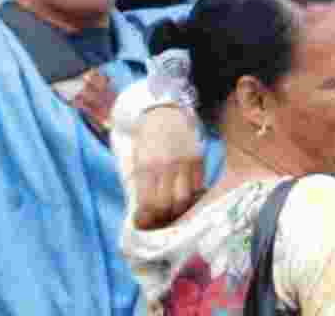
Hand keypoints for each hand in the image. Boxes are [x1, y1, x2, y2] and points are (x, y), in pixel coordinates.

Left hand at [131, 106, 203, 228]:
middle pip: (168, 205)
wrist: (164, 110)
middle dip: (161, 219)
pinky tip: (186, 200)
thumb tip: (142, 213)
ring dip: (178, 211)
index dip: (145, 220)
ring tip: (172, 213)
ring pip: (185, 200)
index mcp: (146, 166)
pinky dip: (192, 198)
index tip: (142, 224)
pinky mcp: (199, 159)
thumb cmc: (146, 137)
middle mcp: (167, 165)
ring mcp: (185, 162)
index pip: (148, 204)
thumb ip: (139, 184)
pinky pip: (198, 187)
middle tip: (157, 221)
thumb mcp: (136, 159)